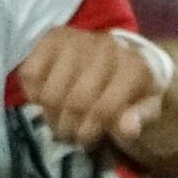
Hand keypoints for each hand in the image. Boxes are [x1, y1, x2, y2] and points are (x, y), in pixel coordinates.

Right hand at [16, 25, 171, 155]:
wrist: (122, 56)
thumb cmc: (134, 89)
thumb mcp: (147, 107)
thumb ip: (140, 118)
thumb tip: (128, 128)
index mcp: (134, 65)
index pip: (104, 109)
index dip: (91, 132)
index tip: (88, 140)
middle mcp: (106, 46)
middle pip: (75, 103)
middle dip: (69, 128)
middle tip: (70, 135)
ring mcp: (77, 39)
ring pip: (50, 93)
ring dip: (51, 116)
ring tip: (59, 120)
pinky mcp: (52, 37)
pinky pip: (30, 74)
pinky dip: (33, 94)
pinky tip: (46, 98)